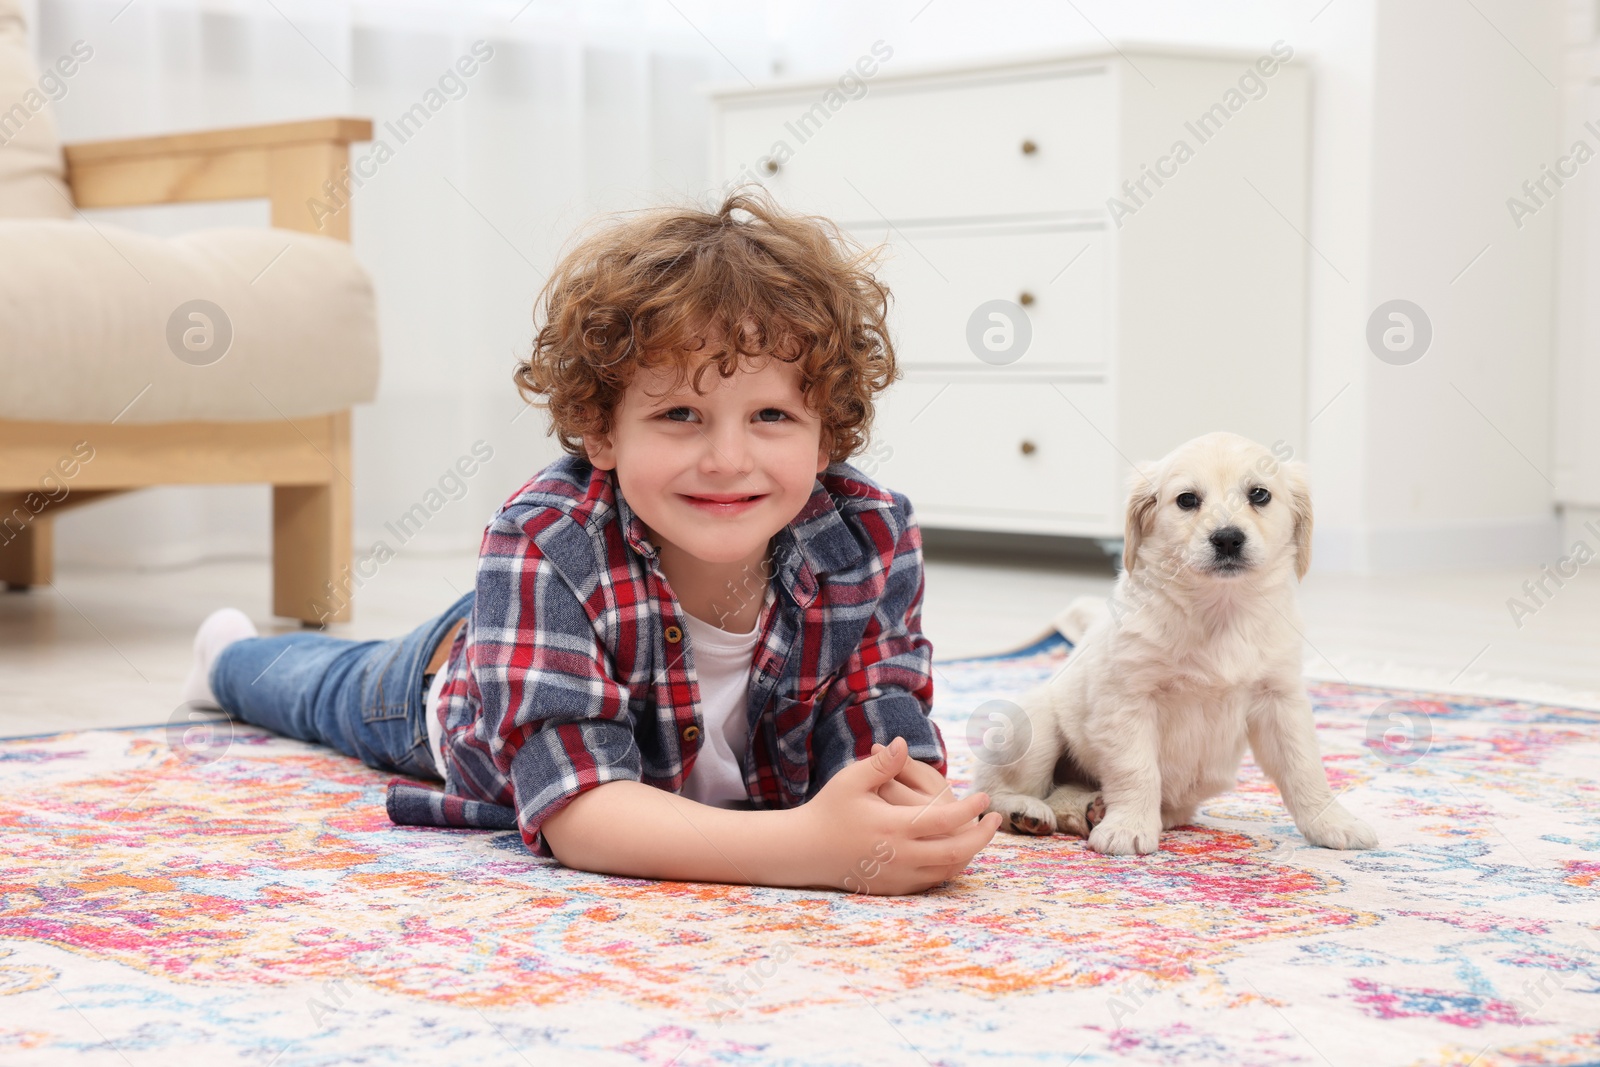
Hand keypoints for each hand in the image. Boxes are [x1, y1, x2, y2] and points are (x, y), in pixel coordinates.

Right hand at [797, 737, 1000, 894]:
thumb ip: (881, 765)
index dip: (970, 808)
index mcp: (892, 827)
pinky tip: (957, 851)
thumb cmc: (829, 809)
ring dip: (970, 853)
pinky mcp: (893, 888)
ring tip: (981, 833)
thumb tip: (903, 743)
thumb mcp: (851, 780)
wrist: (805, 850)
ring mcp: (898, 876)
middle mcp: (899, 856)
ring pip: (948, 870)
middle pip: (957, 851)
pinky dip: (950, 867)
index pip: (945, 820)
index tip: (985, 797)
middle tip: (996, 819)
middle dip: (982, 836)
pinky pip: (932, 881)